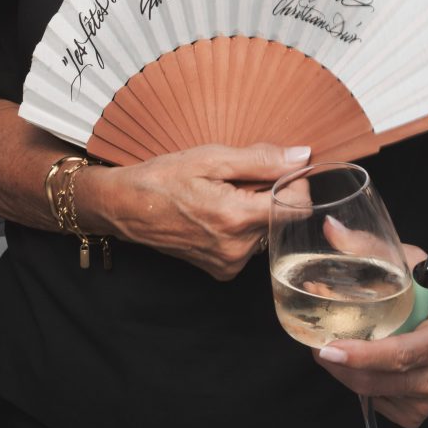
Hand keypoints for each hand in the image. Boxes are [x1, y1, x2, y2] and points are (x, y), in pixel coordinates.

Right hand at [90, 143, 309, 281]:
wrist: (125, 207)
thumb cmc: (163, 178)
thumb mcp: (210, 158)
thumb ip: (260, 160)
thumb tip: (301, 157)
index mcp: (236, 217)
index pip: (297, 206)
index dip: (294, 183)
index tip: (278, 170)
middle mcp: (237, 248)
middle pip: (280, 217)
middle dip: (268, 195)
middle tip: (236, 180)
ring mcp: (229, 263)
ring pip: (265, 231)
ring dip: (254, 211)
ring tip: (221, 196)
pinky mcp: (221, 270)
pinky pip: (248, 245)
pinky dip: (240, 228)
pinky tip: (215, 215)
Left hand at [313, 247, 427, 427]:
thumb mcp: (410, 261)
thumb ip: (371, 246)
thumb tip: (331, 230)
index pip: (397, 355)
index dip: (360, 355)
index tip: (328, 349)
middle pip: (376, 381)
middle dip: (338, 365)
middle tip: (316, 342)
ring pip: (373, 395)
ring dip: (347, 374)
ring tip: (337, 349)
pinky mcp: (421, 410)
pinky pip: (380, 406)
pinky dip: (365, 388)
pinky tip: (366, 367)